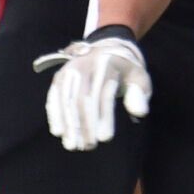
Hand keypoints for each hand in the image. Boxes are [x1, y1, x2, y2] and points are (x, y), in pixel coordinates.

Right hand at [34, 28, 151, 150]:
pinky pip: (53, 97)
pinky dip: (55, 115)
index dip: (104, 116)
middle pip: (81, 98)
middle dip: (84, 124)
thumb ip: (139, 93)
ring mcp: (69, 70)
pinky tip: (58, 132)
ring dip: (68, 124)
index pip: (103, 93)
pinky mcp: (59, 77)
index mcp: (106, 63)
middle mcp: (84, 65)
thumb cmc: (125, 70)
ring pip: (65, 99)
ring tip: (72, 145)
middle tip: (88, 146)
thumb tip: (139, 112)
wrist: (106, 48)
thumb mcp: (139, 77)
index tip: (106, 138)